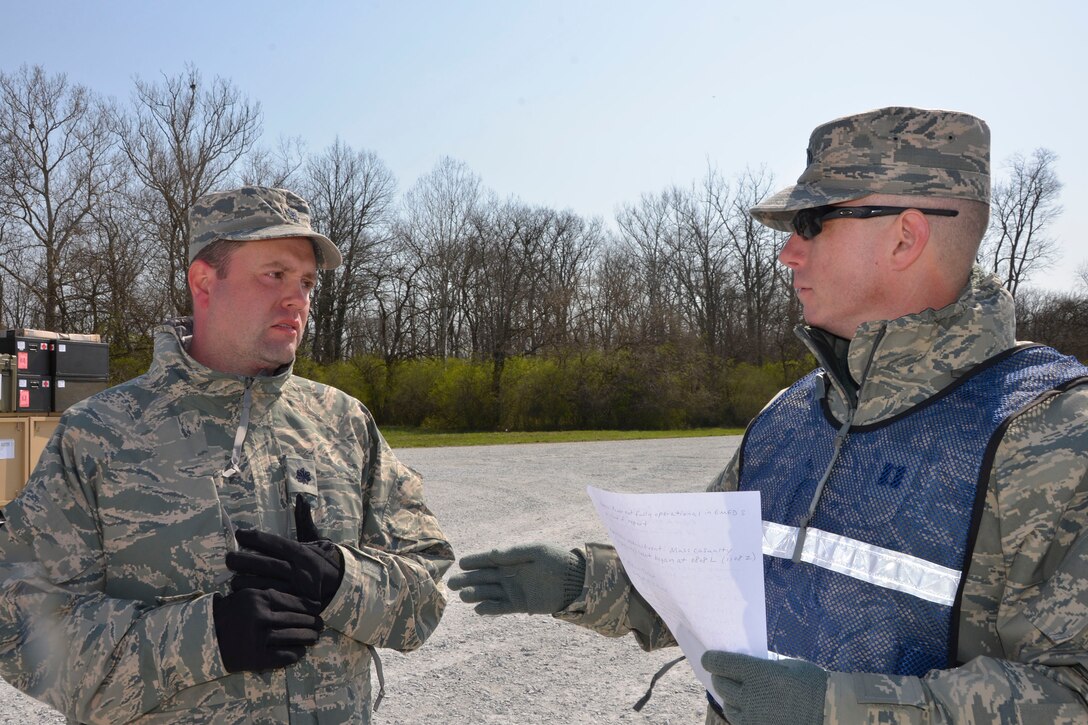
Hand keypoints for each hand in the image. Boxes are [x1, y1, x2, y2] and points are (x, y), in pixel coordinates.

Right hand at [212, 588, 322, 672]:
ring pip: (294, 637)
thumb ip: (273, 595)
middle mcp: (261, 616)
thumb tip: (306, 601)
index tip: (318, 609)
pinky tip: (300, 651)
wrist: (205, 635)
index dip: (311, 607)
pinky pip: (285, 656)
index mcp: (260, 597)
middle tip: (321, 625)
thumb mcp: (250, 594)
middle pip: (298, 619)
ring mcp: (259, 638)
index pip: (296, 602)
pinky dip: (296, 653)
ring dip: (308, 638)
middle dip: (313, 623)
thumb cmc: (231, 611)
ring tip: (314, 637)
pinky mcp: (256, 658)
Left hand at [227, 495, 343, 610]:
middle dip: (246, 560)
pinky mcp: (297, 606)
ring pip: (268, 585)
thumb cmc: (321, 560)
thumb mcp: (315, 539)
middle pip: (268, 564)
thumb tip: (301, 498)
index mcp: (303, 553)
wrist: (342, 585)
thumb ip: (304, 520)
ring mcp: (299, 590)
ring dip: (247, 582)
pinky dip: (258, 598)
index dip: (256, 538)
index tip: (239, 534)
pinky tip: (243, 596)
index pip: (276, 543)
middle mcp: (302, 570)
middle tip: (229, 558)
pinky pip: (273, 602)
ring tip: (233, 580)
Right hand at [447, 543, 585, 614]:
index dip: (475, 561)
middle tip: (452, 583)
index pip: (488, 560)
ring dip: (476, 594)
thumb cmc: (556, 560)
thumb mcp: (536, 551)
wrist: (575, 581)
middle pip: (483, 578)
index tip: (461, 563)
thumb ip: (514, 554)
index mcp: (511, 560)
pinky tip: (479, 609)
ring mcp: (514, 591)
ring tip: (464, 596)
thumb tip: (492, 554)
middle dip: (468, 580)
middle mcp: (509, 575)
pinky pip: (501, 608)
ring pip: (489, 593)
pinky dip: (490, 609)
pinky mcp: (521, 605)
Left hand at [701, 651, 826, 724]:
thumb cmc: (812, 683)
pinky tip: (746, 709)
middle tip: (723, 674)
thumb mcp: (787, 665)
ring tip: (735, 693)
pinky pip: (740, 722)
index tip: (708, 658)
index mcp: (758, 674)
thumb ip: (764, 665)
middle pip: (721, 684)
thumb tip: (745, 665)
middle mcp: (751, 696)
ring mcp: (754, 717)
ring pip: (728, 706)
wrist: (830, 712)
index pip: (720, 663)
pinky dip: (740, 714)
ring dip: (728, 698)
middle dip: (720, 677)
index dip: (711, 659)